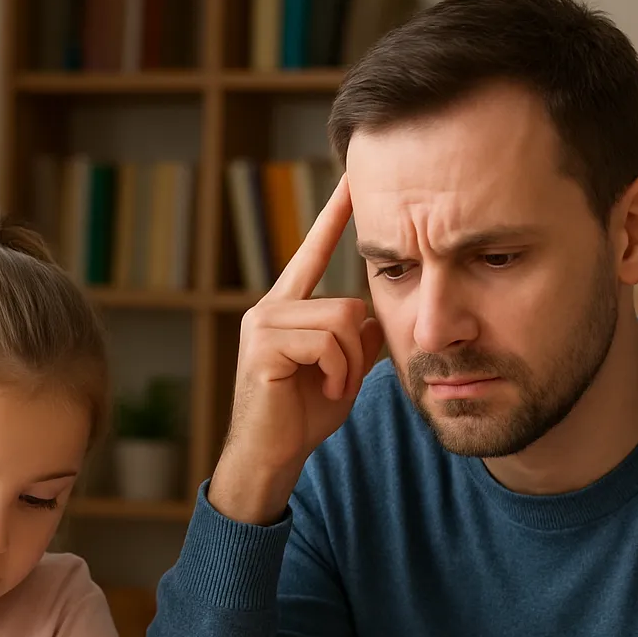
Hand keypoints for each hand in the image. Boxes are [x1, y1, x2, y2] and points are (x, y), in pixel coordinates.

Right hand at [209, 175, 384, 523]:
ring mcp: (263, 323)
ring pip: (341, 321)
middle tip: (340, 382)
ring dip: (348, 365)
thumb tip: (374, 314)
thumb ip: (357, 340)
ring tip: (329, 388)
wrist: (272, 458)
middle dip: (358, 350)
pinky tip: (322, 391)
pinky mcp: (264, 344)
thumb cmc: (302, 418)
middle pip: (347, 302)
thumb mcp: (342, 373)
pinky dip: (336, 372)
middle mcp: (270, 308)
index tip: (353, 178)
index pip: (314, 252)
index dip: (333, 215)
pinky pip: (326, 341)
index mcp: (288, 309)